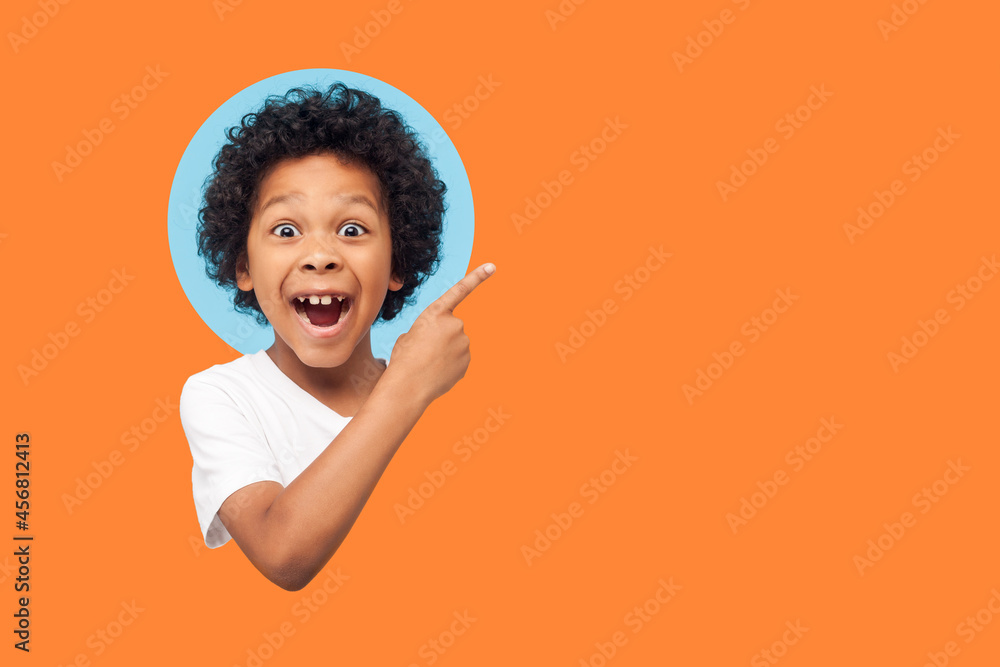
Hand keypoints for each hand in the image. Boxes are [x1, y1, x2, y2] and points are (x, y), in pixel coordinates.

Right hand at [384, 263, 495, 404]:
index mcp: (436, 313)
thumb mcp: (410, 335)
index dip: (477, 277)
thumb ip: (430, 330)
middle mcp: (455, 324)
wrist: (408, 386)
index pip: (460, 290)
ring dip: (445, 352)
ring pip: (456, 345)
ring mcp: (464, 343)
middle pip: (451, 327)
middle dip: (441, 337)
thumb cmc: (404, 358)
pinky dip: (450, 365)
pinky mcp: (467, 360)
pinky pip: (459, 359)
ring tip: (429, 362)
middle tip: (425, 351)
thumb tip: (442, 342)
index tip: (492, 266)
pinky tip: (437, 372)